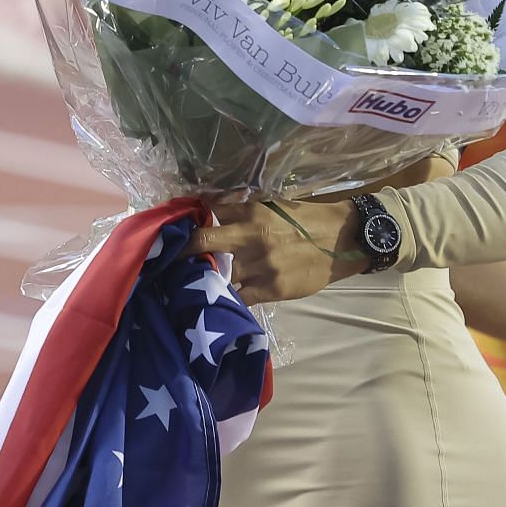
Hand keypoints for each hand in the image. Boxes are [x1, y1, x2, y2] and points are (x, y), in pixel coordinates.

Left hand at [187, 199, 366, 302]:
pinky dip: (227, 300)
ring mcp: (260, 265)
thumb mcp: (272, 204)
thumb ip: (240, 208)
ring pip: (218, 275)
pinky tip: (218, 302)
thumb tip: (207, 206)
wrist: (342, 239)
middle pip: (201, 243)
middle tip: (163, 260)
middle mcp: (250, 236)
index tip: (169, 229)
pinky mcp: (271, 289)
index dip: (187, 221)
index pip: (207, 212)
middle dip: (180, 251)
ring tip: (190, 285)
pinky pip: (239, 298)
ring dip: (205, 279)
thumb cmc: (305, 220)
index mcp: (250, 211)